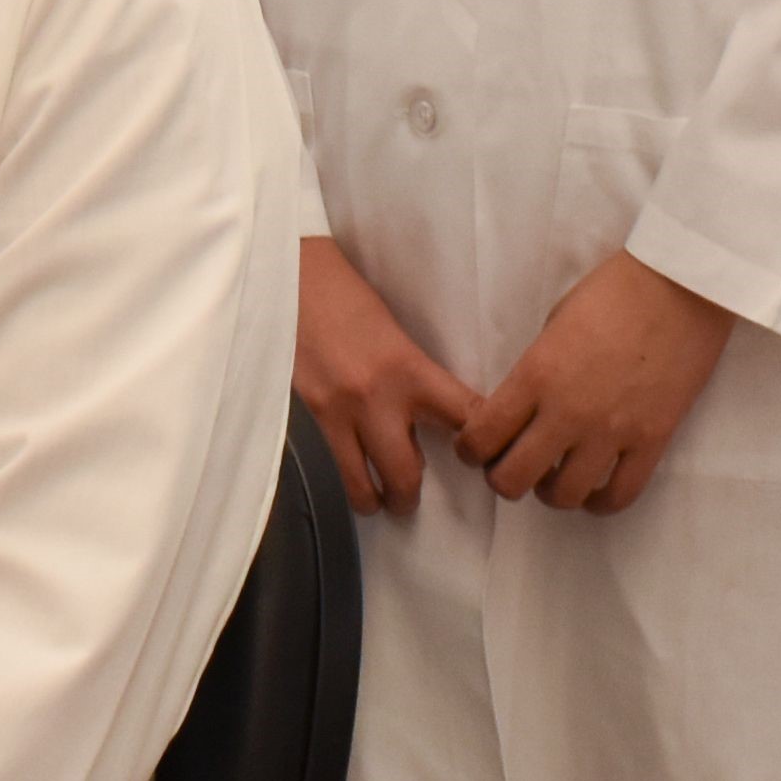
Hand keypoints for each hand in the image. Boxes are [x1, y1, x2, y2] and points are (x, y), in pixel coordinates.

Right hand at [296, 235, 479, 517]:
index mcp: (410, 368)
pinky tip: (353, 478)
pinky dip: (347, 478)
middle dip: (411, 495)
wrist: (290, 277)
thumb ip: (416, 373)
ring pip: (362, 481)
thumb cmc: (348, 296)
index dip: (482, 445)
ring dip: (377, 499)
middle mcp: (377, 397)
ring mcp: (338, 410)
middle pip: (405, 471)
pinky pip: (335, 463)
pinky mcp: (310, 412)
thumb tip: (437, 414)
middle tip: (414, 498)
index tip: (490, 459)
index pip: (464, 417)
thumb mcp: (397, 331)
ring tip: (382, 502)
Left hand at [458, 250, 736, 513]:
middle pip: (512, 479)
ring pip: (563, 495)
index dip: (469, 451)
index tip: (475, 448)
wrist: (681, 286)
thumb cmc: (612, 292)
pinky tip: (593, 490)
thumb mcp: (552, 326)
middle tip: (511, 465)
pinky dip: (600, 502)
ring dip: (550, 492)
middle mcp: (567, 411)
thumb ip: (534, 373)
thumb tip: (522, 408)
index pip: (481, 437)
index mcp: (535, 376)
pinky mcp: (653, 441)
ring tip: (555, 476)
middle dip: (502, 478)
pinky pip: (619, 495)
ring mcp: (612, 431)